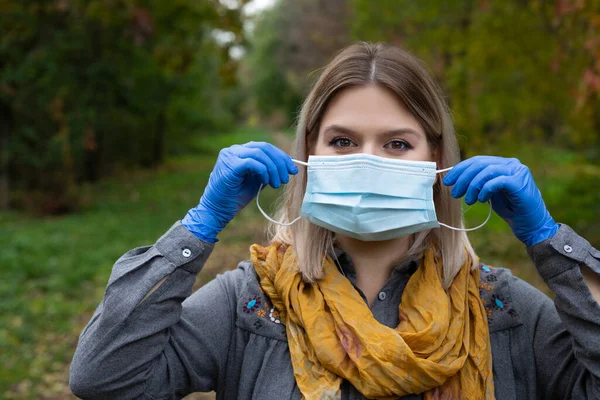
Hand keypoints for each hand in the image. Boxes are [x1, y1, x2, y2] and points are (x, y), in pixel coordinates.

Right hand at [182, 142, 297, 242]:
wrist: (217, 211)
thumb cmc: (235, 198)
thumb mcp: (255, 181)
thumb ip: (266, 171)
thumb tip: (286, 167)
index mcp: (239, 152)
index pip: (264, 147)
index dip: (281, 156)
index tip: (292, 169)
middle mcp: (233, 150)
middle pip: (264, 147)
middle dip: (280, 162)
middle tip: (288, 177)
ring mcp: (229, 156)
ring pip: (259, 153)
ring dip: (273, 168)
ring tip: (278, 183)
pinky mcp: (229, 165)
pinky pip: (252, 162)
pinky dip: (263, 171)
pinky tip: (266, 182)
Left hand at [442, 156, 558, 245]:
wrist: (531, 224)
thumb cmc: (510, 209)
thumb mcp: (489, 192)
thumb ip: (478, 183)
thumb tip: (456, 180)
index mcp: (503, 163)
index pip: (477, 160)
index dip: (460, 169)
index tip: (448, 181)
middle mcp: (511, 163)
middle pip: (480, 164)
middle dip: (463, 178)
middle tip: (454, 193)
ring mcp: (517, 171)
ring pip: (486, 171)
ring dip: (472, 186)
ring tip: (469, 201)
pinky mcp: (520, 182)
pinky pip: (496, 181)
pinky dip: (485, 190)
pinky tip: (481, 200)